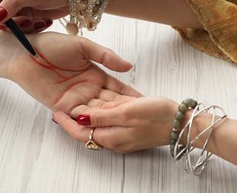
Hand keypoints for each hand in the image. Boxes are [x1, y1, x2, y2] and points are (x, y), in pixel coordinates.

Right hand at [0, 0, 67, 31]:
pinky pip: (21, 27)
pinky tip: (42, 22)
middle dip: (9, 23)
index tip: (1, 24)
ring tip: (37, 21)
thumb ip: (13, 4)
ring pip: (9, 24)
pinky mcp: (26, 15)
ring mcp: (17, 6)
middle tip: (24, 24)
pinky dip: (30, 28)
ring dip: (22, 27)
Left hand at [0, 30, 141, 116]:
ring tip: (128, 129)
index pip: (118, 89)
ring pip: (97, 113)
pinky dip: (89, 123)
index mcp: (96, 74)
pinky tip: (103, 129)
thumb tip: (129, 67)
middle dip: (125, 113)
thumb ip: (105, 56)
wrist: (23, 50)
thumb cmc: (51, 45)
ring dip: (110, 120)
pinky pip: (78, 118)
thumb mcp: (82, 46)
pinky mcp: (61, 107)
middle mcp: (88, 89)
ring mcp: (75, 99)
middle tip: (144, 122)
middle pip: (110, 105)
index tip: (147, 104)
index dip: (131, 96)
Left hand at [53, 96, 177, 152]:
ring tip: (75, 98)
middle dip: (75, 117)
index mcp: (111, 136)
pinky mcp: (130, 127)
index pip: (81, 132)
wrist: (182, 122)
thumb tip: (81, 118)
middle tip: (62, 103)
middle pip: (88, 127)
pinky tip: (99, 99)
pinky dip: (103, 110)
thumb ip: (102, 116)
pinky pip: (112, 118)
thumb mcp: (126, 112)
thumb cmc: (157, 116)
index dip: (67, 123)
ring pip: (99, 121)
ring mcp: (122, 133)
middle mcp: (114, 137)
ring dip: (89, 111)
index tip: (55, 113)